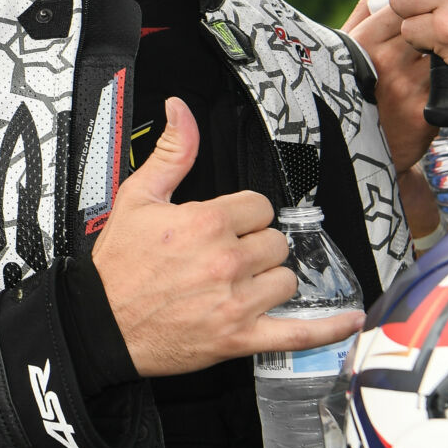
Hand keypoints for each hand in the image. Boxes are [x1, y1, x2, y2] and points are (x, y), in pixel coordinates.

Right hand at [91, 98, 364, 377]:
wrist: (100, 326)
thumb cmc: (118, 267)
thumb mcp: (138, 198)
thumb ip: (172, 152)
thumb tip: (180, 110)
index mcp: (207, 222)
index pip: (260, 207)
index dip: (245, 216)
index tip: (226, 226)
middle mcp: (227, 260)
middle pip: (276, 242)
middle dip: (256, 247)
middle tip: (225, 258)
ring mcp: (236, 301)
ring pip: (286, 278)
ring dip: (271, 280)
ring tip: (240, 285)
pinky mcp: (240, 337)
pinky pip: (297, 333)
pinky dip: (326, 329)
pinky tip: (347, 320)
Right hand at [343, 0, 434, 171]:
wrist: (349, 150)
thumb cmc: (350, 83)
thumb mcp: (348, 43)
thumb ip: (370, 8)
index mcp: (362, 42)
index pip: (406, 4)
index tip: (432, 0)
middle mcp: (384, 64)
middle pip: (431, 24)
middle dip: (444, 19)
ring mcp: (407, 90)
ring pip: (447, 52)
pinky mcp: (426, 116)